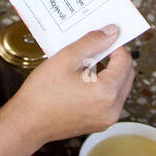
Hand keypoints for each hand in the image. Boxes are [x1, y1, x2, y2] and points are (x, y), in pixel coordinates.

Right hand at [9, 27, 134, 144]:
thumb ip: (92, 42)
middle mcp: (112, 109)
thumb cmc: (42, 93)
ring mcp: (107, 119)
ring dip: (110, 73)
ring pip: (120, 88)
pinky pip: (110, 100)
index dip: (116, 45)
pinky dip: (103, 87)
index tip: (104, 38)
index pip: (125, 61)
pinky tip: (84, 79)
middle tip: (96, 48)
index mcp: (106, 92)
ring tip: (86, 64)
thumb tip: (111, 32)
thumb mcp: (66, 58)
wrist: (27, 122)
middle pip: (127, 75)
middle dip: (115, 59)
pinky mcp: (100, 124)